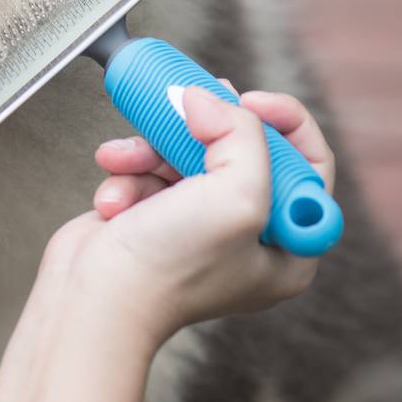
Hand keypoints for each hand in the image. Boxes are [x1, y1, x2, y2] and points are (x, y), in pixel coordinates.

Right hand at [43, 85, 335, 345]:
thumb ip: (241, 134)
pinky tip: (112, 196)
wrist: (92, 303)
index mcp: (288, 247)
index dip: (286, 123)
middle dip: (207, 127)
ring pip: (187, 154)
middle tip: (190, 103)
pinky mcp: (156, 218)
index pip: (309, 164)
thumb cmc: (167, 270)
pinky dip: (128, 173)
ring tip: (128, 162)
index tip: (248, 100)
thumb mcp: (235, 196)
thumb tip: (208, 98)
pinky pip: (150, 171)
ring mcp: (199, 228)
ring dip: (151, 151)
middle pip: (243, 150)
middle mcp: (248, 238)